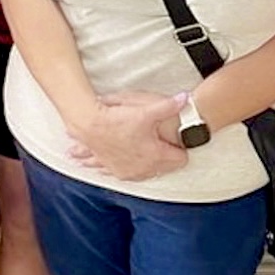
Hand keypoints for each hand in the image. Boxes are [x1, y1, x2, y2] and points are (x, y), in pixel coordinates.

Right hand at [67, 90, 188, 181]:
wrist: (89, 125)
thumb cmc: (116, 120)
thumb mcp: (146, 111)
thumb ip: (168, 106)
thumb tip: (185, 99)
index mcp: (155, 156)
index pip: (181, 159)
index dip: (181, 147)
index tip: (178, 139)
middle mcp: (143, 168)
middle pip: (166, 168)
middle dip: (168, 156)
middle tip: (166, 143)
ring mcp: (128, 172)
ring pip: (147, 173)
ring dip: (150, 164)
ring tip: (150, 152)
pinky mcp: (114, 171)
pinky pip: (127, 175)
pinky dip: (130, 168)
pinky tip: (129, 162)